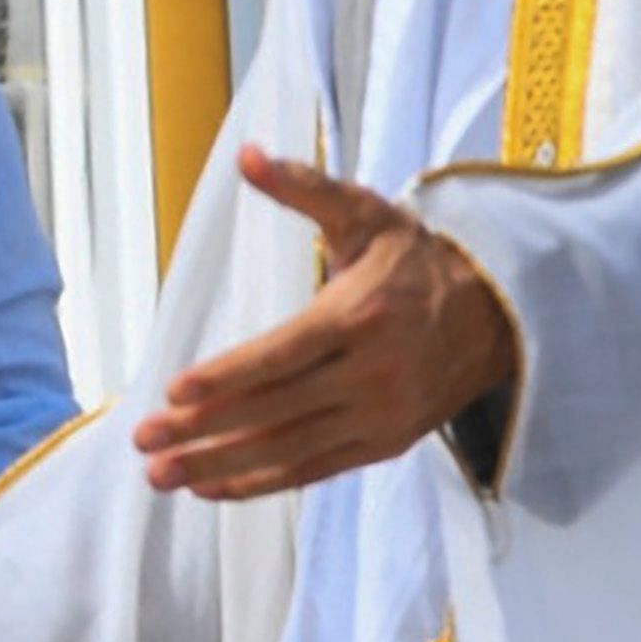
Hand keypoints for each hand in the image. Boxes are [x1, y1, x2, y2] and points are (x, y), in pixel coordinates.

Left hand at [132, 145, 518, 499]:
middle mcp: (373, 373)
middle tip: (144, 441)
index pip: (283, 353)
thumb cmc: (414, 259)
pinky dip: (260, 484)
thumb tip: (246, 156)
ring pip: (289, 450)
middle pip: (276, 409)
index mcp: (361, 314)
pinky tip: (210, 485)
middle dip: (203, 429)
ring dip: (220, 466)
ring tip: (161, 474)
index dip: (228, 375)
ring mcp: (380, 417)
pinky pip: (314, 471)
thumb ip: (304, 187)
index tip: (174, 391)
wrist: (496, 317)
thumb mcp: (365, 212)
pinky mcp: (384, 445)